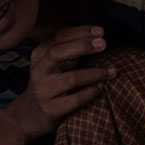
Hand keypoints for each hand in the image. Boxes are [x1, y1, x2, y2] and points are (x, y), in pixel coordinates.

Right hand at [8, 25, 115, 140]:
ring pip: (71, 79)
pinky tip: (101, 87)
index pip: (58, 36)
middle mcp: (38, 71)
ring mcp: (43, 91)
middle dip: (83, 46)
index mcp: (39, 55)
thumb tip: (99, 36)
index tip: (100, 31)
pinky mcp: (51, 109)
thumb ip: (71, 50)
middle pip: (58, 53)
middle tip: (104, 43)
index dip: (80, 32)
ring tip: (112, 70)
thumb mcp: (56, 63)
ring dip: (95, 73)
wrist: (33, 114)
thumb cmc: (53, 82)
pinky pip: (75, 100)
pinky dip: (91, 92)